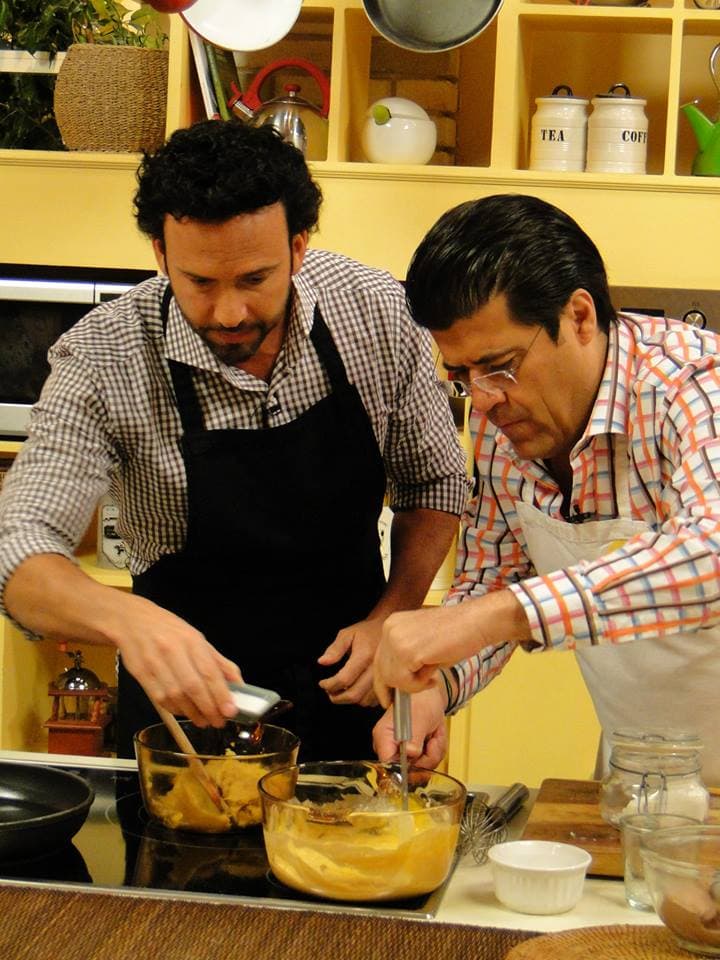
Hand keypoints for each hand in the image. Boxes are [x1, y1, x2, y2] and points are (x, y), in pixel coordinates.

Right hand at [113, 593, 241, 726]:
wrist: (130, 620)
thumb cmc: (167, 629)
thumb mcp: (196, 638)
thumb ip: (218, 662)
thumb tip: (238, 684)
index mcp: (191, 640)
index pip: (209, 671)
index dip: (221, 694)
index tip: (230, 711)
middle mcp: (172, 651)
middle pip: (193, 687)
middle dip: (208, 708)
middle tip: (219, 721)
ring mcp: (154, 663)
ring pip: (176, 696)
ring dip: (192, 713)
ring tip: (204, 720)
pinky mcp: (140, 674)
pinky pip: (159, 698)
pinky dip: (175, 709)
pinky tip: (185, 712)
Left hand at [317, 618, 380, 705]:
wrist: (388, 633)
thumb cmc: (367, 632)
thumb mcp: (347, 634)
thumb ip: (335, 649)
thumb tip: (322, 662)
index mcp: (364, 656)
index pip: (344, 679)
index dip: (330, 685)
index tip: (322, 683)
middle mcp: (375, 669)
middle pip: (354, 694)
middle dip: (337, 697)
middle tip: (329, 692)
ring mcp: (383, 679)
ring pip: (364, 700)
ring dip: (349, 700)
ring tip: (341, 692)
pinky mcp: (388, 685)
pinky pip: (373, 701)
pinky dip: (362, 700)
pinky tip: (355, 691)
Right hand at [372, 683, 447, 768]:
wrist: (429, 696)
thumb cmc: (420, 701)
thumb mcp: (419, 718)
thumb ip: (414, 737)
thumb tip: (411, 754)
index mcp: (383, 737)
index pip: (387, 764)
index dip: (404, 768)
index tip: (420, 758)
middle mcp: (390, 747)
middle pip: (407, 771)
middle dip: (426, 757)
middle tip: (432, 740)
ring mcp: (402, 752)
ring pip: (421, 768)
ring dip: (434, 752)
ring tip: (433, 735)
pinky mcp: (413, 754)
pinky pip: (428, 763)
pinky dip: (436, 750)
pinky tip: (434, 737)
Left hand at [373, 591, 528, 705]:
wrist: (475, 622)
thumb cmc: (456, 632)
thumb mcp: (421, 641)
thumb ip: (406, 656)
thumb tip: (396, 681)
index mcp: (392, 624)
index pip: (379, 659)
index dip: (384, 682)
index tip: (388, 697)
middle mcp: (389, 629)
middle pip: (382, 671)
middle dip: (400, 686)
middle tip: (421, 686)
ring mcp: (396, 640)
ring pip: (393, 679)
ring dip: (414, 685)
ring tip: (432, 675)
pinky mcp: (408, 651)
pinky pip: (405, 682)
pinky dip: (420, 685)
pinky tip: (434, 675)